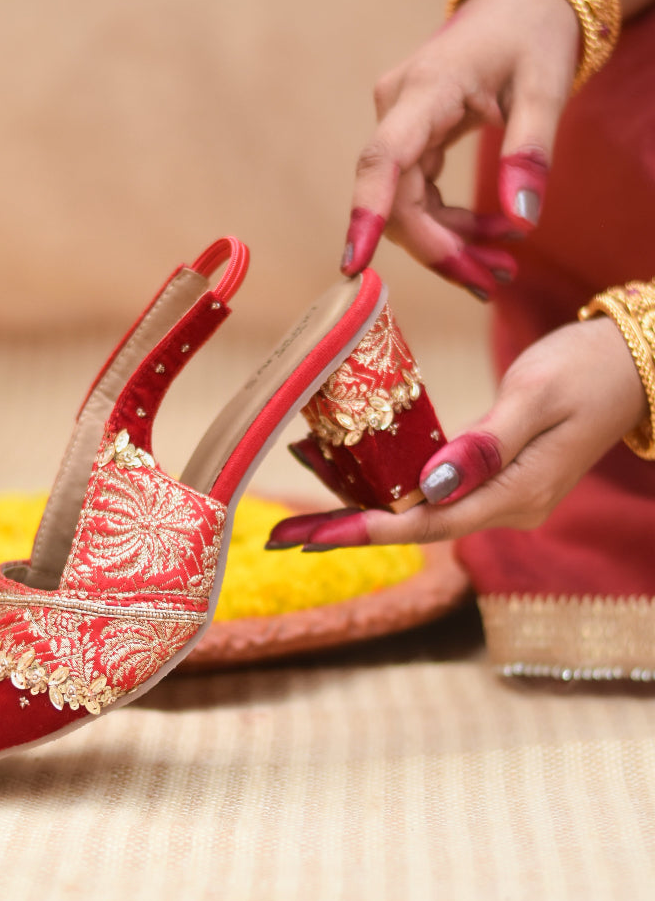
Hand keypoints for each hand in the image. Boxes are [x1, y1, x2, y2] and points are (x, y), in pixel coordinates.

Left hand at [268, 317, 647, 549]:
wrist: (632, 361)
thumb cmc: (587, 368)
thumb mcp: (535, 396)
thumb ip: (485, 443)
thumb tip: (431, 487)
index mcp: (517, 494)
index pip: (430, 523)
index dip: (369, 530)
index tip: (316, 535)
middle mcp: (504, 506)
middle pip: (414, 527)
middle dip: (346, 532)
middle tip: (282, 540)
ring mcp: (497, 495)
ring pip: (417, 512)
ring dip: (358, 513)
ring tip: (297, 518)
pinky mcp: (489, 477)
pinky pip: (428, 491)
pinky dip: (385, 489)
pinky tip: (344, 480)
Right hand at [340, 0, 579, 299]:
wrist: (519, 3)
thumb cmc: (532, 34)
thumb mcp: (546, 87)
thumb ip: (531, 153)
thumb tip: (522, 224)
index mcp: (427, 90)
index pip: (383, 159)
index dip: (367, 214)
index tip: (355, 263)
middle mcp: (398, 111)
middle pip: (398, 201)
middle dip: (440, 249)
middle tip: (489, 283)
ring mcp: (399, 128)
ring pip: (406, 208)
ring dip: (448, 244)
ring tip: (500, 266)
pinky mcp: (408, 142)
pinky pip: (416, 197)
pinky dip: (449, 224)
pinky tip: (487, 234)